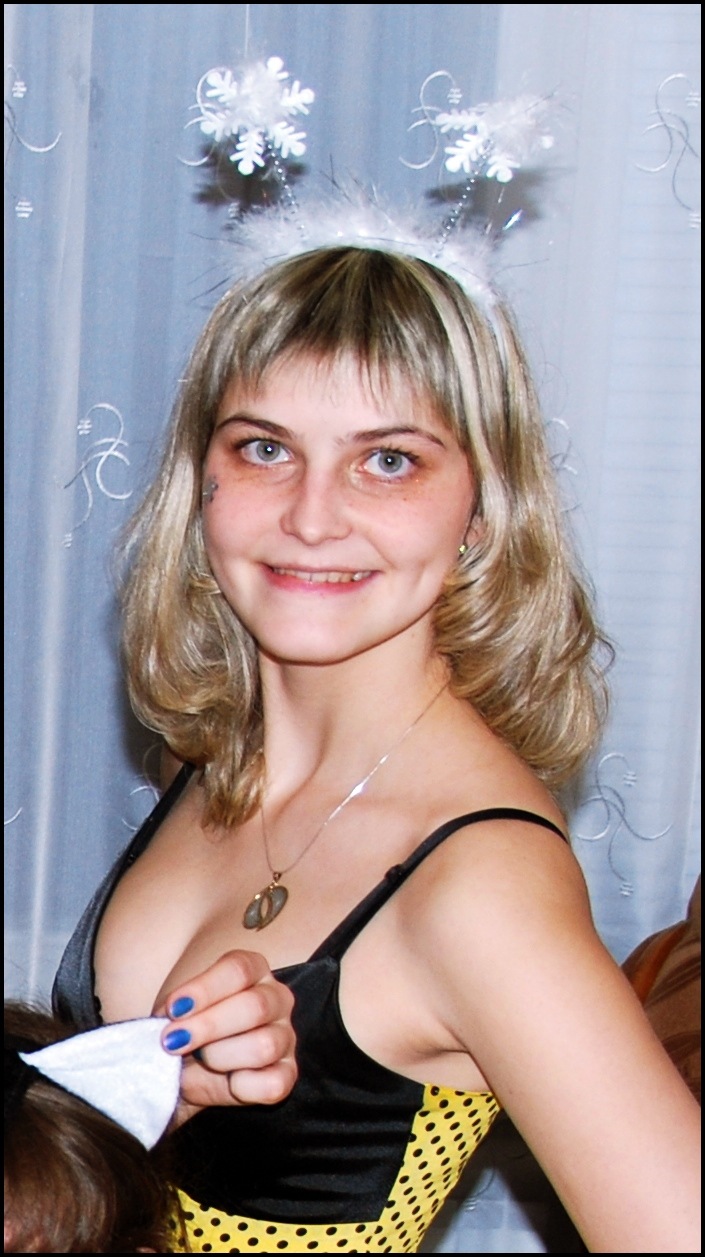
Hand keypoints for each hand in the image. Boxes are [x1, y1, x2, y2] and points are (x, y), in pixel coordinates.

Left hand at [153, 950, 296, 1121]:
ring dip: (221, 1057)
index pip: (239, 970)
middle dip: (208, 1027)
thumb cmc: (183, 1026)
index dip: (204, 990)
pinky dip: (244, 1087)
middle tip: (173, 1041)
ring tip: (199, 1059)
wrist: (181, 1067)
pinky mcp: (287, 1075)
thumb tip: (176, 1019)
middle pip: (255, 1006)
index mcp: (254, 969)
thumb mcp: (175, 1008)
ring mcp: (286, 1037)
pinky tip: (227, 1081)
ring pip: (265, 1046)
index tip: (174, 1009)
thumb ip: (178, 1007)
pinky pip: (274, 1084)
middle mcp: (277, 998)